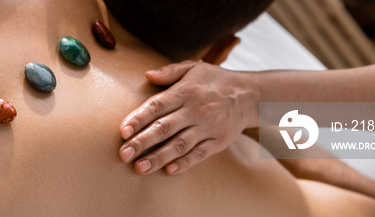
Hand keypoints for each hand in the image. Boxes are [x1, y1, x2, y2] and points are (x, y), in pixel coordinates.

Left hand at [119, 60, 259, 174]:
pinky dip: (185, 163)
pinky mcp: (218, 141)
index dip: (139, 118)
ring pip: (179, 145)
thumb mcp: (193, 68)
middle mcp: (195, 110)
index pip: (157, 106)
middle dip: (142, 142)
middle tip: (124, 154)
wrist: (250, 95)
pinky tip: (169, 170)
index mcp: (185, 92)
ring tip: (140, 167)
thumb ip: (169, 72)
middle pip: (164, 128)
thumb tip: (147, 74)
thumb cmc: (215, 81)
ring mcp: (207, 127)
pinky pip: (199, 154)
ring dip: (159, 157)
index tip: (123, 131)